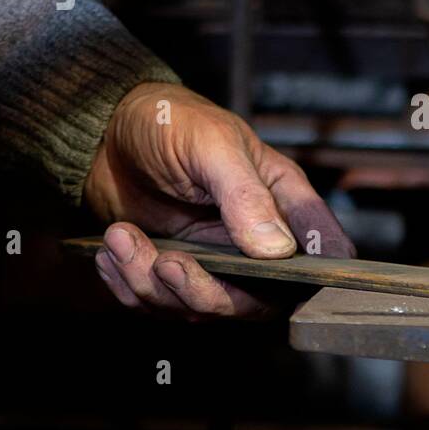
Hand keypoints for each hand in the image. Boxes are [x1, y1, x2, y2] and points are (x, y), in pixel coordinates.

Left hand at [84, 82, 353, 319]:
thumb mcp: (211, 146)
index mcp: (282, 199)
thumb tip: (277, 249)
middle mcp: (256, 237)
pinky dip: (131, 286)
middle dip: (204, 292)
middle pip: (257, 299)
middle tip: (166, 263)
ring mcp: (215, 258)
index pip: (323, 249)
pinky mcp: (175, 270)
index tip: (276, 282)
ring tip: (121, 238)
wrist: (105, 129)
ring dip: (153, 284)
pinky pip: (161, 305)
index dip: (314, 276)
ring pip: (202, 308)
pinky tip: (111, 252)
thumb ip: (245, 196)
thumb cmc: (170, 121)